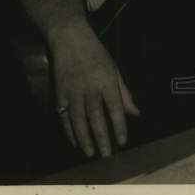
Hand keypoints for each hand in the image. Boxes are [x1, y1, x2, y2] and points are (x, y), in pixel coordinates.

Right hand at [49, 19, 139, 157]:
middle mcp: (89, 88)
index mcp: (106, 81)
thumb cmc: (96, 54)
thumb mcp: (114, 70)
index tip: (123, 142)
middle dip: (102, 138)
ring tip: (90, 153)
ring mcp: (73, 92)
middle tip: (106, 155)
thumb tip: (135, 113)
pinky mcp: (60, 93)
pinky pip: (64, 116)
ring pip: (78, 120)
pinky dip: (69, 131)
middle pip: (96, 118)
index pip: (115, 108)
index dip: (119, 126)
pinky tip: (75, 141)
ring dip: (85, 139)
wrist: (69, 39)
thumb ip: (124, 93)